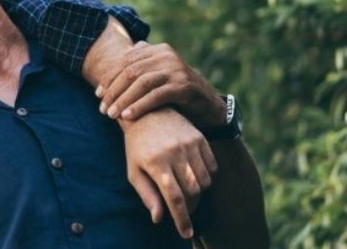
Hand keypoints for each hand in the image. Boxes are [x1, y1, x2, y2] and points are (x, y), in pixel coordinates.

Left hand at [95, 41, 225, 127]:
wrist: (206, 104)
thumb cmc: (175, 90)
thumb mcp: (157, 75)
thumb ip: (140, 66)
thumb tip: (112, 64)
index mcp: (157, 49)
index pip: (126, 61)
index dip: (109, 78)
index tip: (98, 94)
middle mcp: (166, 55)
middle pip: (131, 72)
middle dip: (114, 91)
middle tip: (103, 109)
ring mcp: (176, 69)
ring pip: (141, 83)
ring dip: (123, 100)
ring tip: (111, 115)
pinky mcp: (183, 86)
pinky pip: (156, 96)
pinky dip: (139, 106)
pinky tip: (128, 116)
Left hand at [120, 108, 217, 238]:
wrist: (147, 113)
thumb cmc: (137, 147)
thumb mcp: (134, 171)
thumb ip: (147, 195)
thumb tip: (159, 218)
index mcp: (156, 162)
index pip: (175, 198)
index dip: (182, 219)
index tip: (186, 233)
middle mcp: (175, 152)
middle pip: (193, 192)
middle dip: (190, 207)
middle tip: (183, 210)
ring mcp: (189, 144)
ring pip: (204, 181)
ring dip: (198, 193)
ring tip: (187, 192)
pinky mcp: (199, 138)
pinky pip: (211, 167)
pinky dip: (207, 177)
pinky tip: (194, 176)